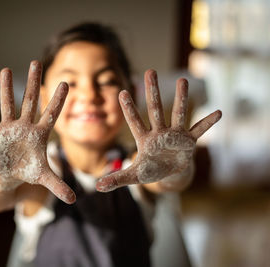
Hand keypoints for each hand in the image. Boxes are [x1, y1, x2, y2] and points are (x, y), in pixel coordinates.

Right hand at [0, 61, 75, 203]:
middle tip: (36, 62)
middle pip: (30, 101)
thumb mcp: (44, 178)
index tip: (66, 83)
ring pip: (8, 105)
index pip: (51, 114)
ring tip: (6, 69)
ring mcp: (9, 128)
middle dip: (33, 83)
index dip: (58, 100)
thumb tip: (74, 200)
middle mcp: (25, 126)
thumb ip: (59, 185)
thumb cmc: (29, 170)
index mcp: (39, 134)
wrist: (11, 173)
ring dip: (6, 89)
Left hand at [96, 69, 220, 191]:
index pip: (134, 122)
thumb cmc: (149, 170)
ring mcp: (174, 135)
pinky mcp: (188, 141)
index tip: (122, 91)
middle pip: (155, 109)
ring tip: (183, 80)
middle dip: (152, 91)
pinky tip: (218, 112)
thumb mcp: (133, 176)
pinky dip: (208, 123)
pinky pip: (199, 130)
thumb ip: (116, 179)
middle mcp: (158, 132)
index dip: (128, 109)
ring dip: (180, 98)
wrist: (168, 173)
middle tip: (150, 71)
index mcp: (144, 139)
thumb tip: (97, 187)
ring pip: (177, 113)